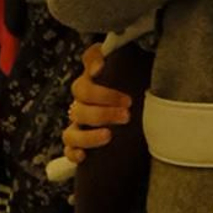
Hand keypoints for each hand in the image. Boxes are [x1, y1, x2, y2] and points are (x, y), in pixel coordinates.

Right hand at [64, 43, 134, 161]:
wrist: (142, 123)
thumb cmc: (140, 95)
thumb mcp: (143, 76)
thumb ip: (137, 61)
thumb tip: (126, 56)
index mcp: (99, 76)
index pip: (89, 59)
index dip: (92, 62)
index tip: (103, 68)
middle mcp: (85, 97)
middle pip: (81, 96)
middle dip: (103, 104)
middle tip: (127, 110)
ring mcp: (79, 122)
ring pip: (72, 125)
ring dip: (89, 132)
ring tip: (109, 135)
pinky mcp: (79, 143)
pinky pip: (68, 147)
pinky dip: (74, 152)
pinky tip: (85, 156)